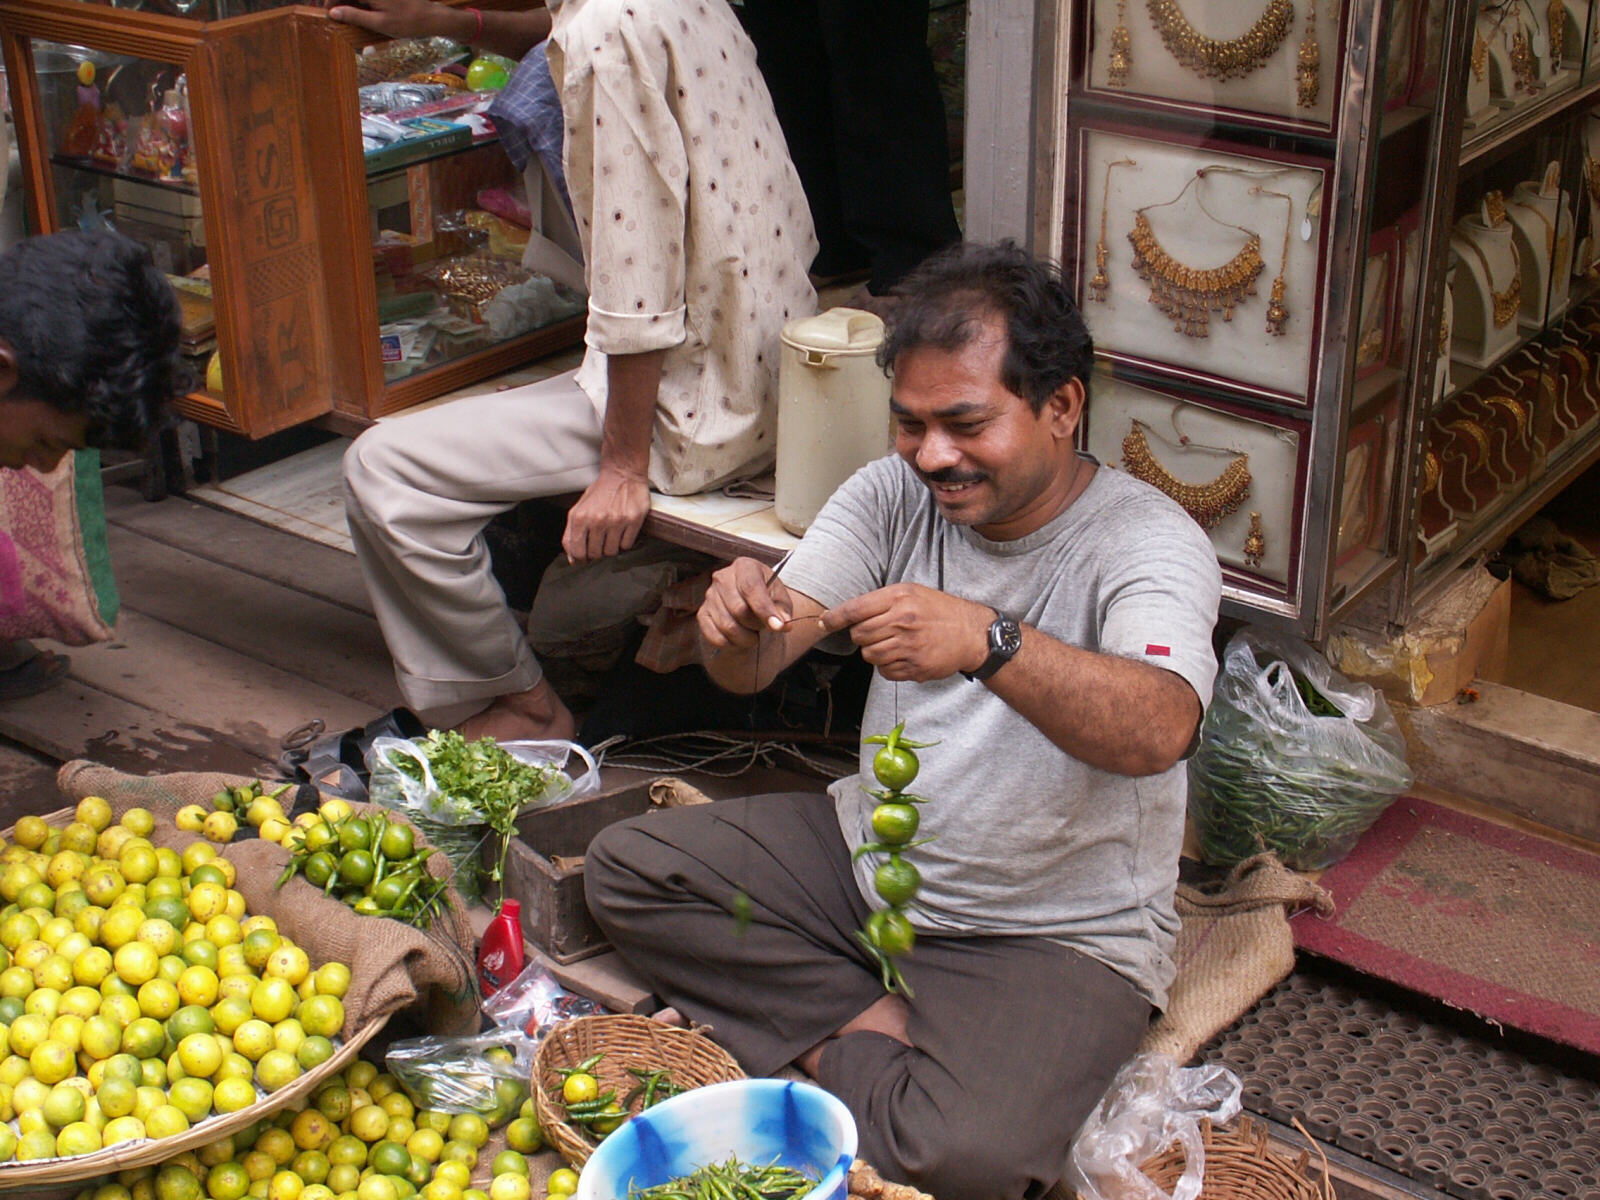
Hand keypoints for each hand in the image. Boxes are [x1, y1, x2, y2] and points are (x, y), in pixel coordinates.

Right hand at [327, 0, 456, 38]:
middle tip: (331, 16)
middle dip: (338, 2)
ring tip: (343, 17)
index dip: (330, 1)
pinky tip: (359, 15)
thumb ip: (355, 16)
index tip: (324, 12)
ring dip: (348, 3)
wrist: (432, 18)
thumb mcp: (379, 23)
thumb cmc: (408, 22)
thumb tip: (333, 13)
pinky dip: (360, 4)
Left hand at [562, 465, 650, 563]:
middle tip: (600, 541)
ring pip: (611, 552)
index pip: (578, 552)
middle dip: (597, 551)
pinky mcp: (633, 520)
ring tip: (611, 534)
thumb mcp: (579, 510)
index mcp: (580, 517)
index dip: (581, 558)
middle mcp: (598, 520)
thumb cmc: (600, 493)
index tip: (586, 556)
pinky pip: (626, 545)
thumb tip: (572, 560)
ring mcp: (617, 521)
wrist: (622, 474)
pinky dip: (624, 542)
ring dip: (611, 547)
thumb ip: (571, 534)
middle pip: (596, 554)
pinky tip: (622, 531)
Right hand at [697, 557, 799, 651]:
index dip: (764, 610)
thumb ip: (783, 610)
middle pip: (739, 609)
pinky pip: (715, 636)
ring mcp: (709, 596)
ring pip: (727, 626)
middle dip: (756, 624)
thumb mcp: (780, 598)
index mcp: (744, 566)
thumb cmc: (768, 596)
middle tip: (763, 627)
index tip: (778, 627)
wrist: (751, 600)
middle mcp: (722, 578)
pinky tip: (739, 639)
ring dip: (745, 637)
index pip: (751, 588)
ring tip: (753, 633)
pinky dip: (730, 644)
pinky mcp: (702, 613)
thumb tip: (783, 624)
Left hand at [820, 584, 993, 681]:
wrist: (971, 633)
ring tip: (891, 644)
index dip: (834, 617)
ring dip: (874, 652)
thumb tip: (845, 616)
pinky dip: (888, 666)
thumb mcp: (912, 593)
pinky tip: (903, 656)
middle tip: (876, 632)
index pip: (855, 610)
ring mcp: (909, 646)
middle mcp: (903, 621)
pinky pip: (885, 671)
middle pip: (858, 635)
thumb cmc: (938, 611)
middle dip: (861, 636)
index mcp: (899, 598)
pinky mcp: (915, 667)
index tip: (824, 622)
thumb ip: (880, 602)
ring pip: (869, 655)